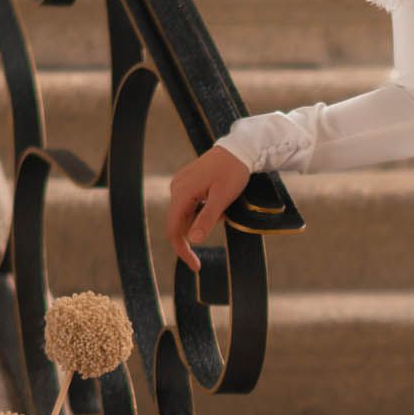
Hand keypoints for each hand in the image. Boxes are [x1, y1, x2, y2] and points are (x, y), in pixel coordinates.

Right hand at [167, 144, 250, 273]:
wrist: (239, 148)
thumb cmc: (233, 171)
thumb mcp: (223, 198)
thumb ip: (206, 219)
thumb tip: (193, 240)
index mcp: (182, 193)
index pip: (174, 230)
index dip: (183, 250)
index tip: (195, 266)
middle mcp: (176, 188)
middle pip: (177, 223)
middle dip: (193, 237)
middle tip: (203, 255)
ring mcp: (181, 184)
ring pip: (185, 215)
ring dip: (201, 222)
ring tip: (224, 210)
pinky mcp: (187, 182)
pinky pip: (190, 205)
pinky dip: (202, 212)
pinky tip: (219, 204)